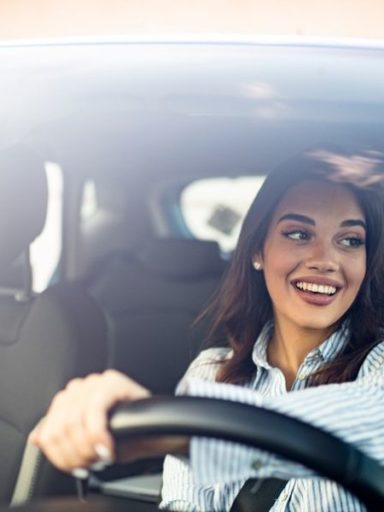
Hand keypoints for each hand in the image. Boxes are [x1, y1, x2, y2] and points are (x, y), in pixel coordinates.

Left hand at [28, 370, 149, 472]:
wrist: (155, 430)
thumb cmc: (123, 435)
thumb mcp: (86, 440)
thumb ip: (61, 437)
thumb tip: (36, 438)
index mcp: (69, 399)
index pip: (49, 428)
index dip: (60, 454)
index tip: (75, 467)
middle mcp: (80, 387)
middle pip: (59, 428)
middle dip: (75, 454)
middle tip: (92, 465)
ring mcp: (96, 382)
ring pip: (74, 421)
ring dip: (87, 448)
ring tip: (101, 457)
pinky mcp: (112, 383)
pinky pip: (95, 412)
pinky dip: (99, 435)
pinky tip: (108, 448)